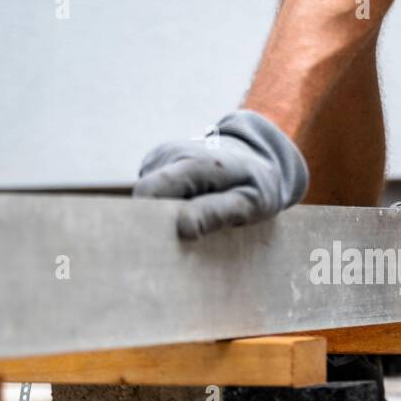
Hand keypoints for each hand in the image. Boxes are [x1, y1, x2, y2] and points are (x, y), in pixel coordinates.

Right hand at [134, 110, 308, 238]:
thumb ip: (217, 213)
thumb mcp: (251, 202)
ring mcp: (161, 155)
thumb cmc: (257, 183)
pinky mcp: (156, 161)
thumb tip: (183, 229)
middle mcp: (171, 154)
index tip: (162, 246)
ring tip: (196, 213)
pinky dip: (166, 203)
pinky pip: (153, 190)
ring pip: (147, 195)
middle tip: (186, 238)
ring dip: (166, 212)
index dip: (148, 220)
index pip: (150, 192)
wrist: (256, 155)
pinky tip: (188, 202)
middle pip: (144, 196)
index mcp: (195, 163)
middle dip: (158, 220)